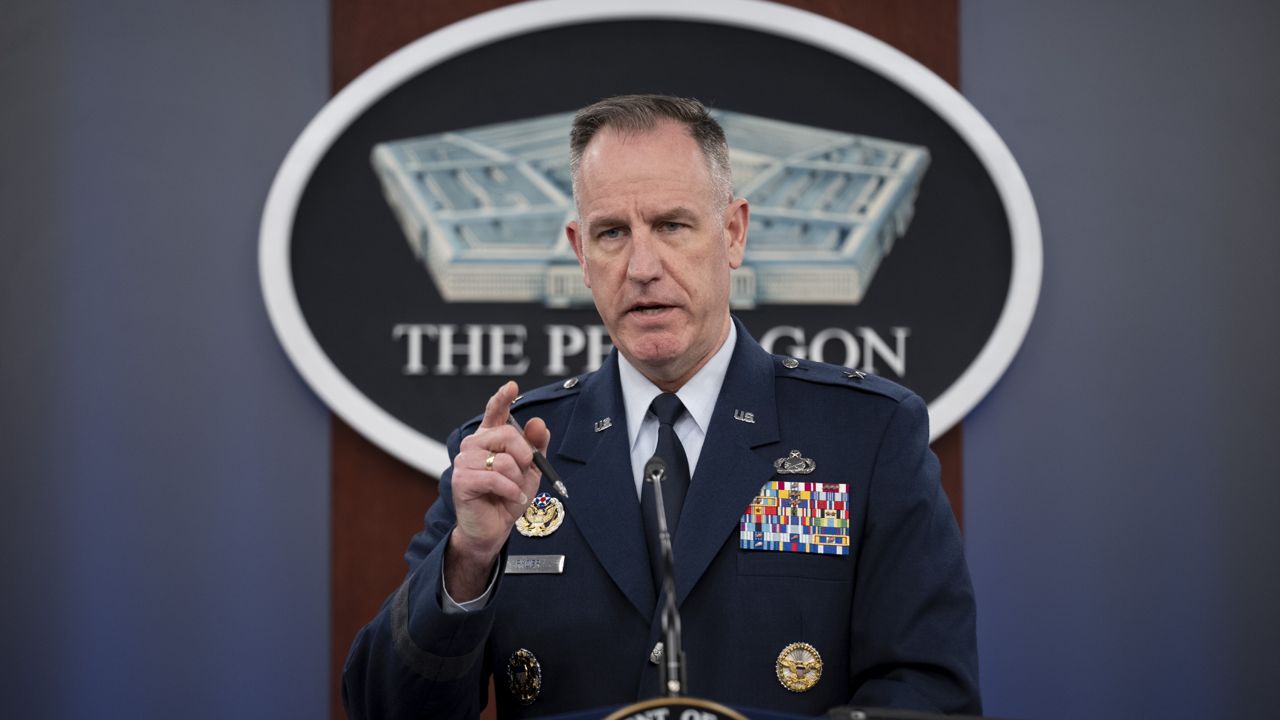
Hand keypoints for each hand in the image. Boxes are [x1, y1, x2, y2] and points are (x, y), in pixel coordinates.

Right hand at [445, 380, 549, 600]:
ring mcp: (464, 461)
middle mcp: (473, 445)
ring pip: (504, 460)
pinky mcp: (462, 480)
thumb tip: (538, 423)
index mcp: (489, 439)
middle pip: (508, 434)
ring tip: (514, 491)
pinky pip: (496, 478)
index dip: (502, 398)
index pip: (494, 412)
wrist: (494, 528)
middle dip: (525, 456)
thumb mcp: (530, 471)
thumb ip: (536, 447)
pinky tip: (511, 498)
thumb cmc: (509, 497)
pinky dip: (511, 490)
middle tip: (525, 474)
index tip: (512, 386)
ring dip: (517, 479)